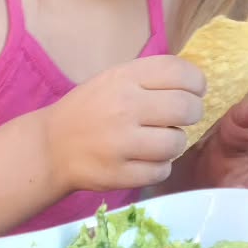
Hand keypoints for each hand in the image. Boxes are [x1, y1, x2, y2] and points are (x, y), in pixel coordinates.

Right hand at [49, 56, 205, 193]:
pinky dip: (159, 167)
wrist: (50, 148)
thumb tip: (196, 86)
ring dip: (174, 144)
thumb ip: (150, 79)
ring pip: (176, 144)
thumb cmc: (87, 111)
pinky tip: (146, 161)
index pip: (179, 72)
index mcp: (124, 78)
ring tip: (159, 143)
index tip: (194, 92)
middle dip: (191, 114)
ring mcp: (121, 143)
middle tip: (179, 119)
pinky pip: (161, 171)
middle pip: (186, 108)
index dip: (196, 83)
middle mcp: (124, 107)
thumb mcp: (113, 80)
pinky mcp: (119, 174)